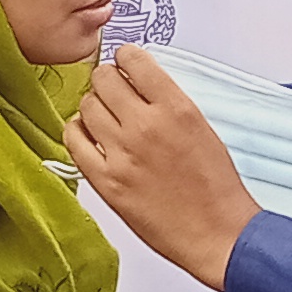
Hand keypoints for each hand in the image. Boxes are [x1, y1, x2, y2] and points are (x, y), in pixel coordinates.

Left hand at [67, 49, 263, 291]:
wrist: (217, 233)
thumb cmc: (216, 187)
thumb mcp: (201, 128)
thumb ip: (168, 102)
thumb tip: (139, 83)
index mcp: (176, 108)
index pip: (133, 60)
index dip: (125, 58)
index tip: (125, 63)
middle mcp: (146, 126)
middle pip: (103, 79)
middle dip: (107, 80)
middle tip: (113, 90)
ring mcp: (122, 154)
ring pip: (86, 106)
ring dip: (94, 106)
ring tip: (105, 117)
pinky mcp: (106, 181)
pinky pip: (73, 140)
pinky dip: (78, 131)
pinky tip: (90, 136)